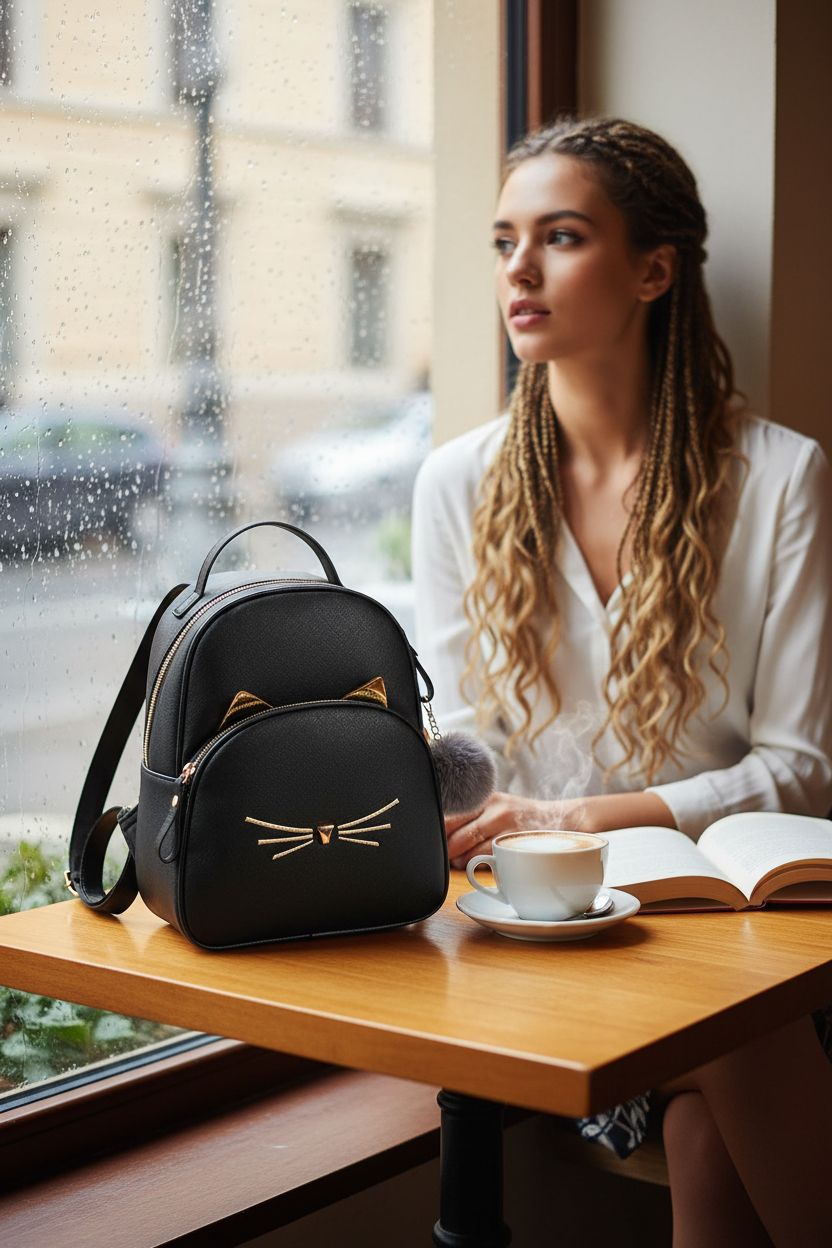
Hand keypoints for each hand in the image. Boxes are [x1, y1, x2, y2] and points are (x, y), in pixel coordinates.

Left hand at [444, 791, 586, 868]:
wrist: (562, 819)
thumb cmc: (520, 816)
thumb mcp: (495, 805)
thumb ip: (470, 814)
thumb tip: (438, 831)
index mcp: (484, 796)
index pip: (448, 812)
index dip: (434, 829)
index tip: (427, 839)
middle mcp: (493, 808)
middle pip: (454, 832)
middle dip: (443, 849)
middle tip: (439, 856)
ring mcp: (505, 825)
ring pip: (467, 849)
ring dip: (457, 860)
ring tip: (457, 861)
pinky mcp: (515, 844)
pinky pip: (486, 859)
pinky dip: (475, 865)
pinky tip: (475, 864)